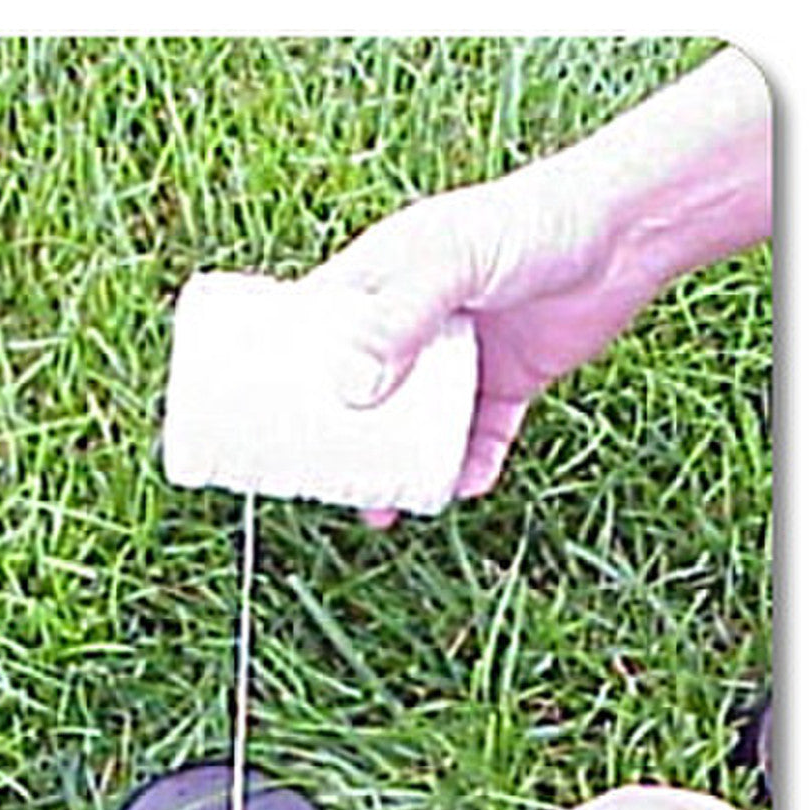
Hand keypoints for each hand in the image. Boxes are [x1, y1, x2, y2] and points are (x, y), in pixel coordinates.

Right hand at [307, 49, 769, 528]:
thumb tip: (351, 395)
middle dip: (339, 441)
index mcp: (379, 283)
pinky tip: (464, 485)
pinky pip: (478, 436)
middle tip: (320, 484)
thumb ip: (400, 319)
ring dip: (397, 467)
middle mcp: (412, 324)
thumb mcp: (452, 261)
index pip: (311, 333)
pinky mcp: (506, 383)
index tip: (257, 422)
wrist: (627, 231)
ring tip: (383, 508)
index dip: (282, 376)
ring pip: (413, 425)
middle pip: (357, 392)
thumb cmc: (528, 224)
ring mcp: (458, 358)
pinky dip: (469, 464)